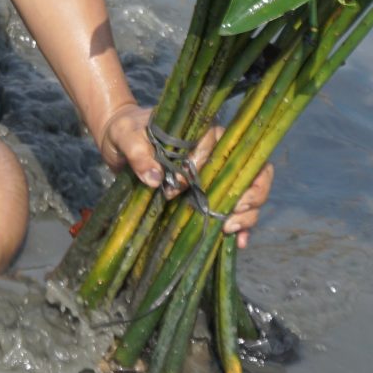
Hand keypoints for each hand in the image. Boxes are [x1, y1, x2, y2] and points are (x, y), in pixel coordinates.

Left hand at [96, 102, 273, 247]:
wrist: (122, 143)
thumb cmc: (127, 132)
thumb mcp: (126, 137)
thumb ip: (138, 153)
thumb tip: (155, 179)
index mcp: (200, 131)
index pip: (216, 145)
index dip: (203, 166)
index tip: (180, 185)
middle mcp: (217, 150)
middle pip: (250, 167)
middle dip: (249, 192)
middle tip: (231, 213)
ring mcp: (218, 173)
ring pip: (249, 189)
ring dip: (248, 212)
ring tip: (229, 229)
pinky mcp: (212, 192)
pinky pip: (236, 208)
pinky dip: (242, 225)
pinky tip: (239, 241)